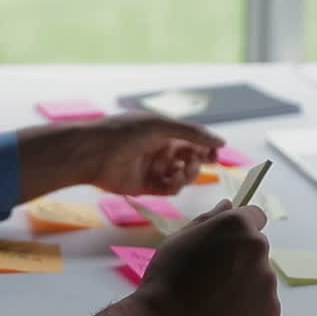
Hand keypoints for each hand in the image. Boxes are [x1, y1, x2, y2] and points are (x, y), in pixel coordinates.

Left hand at [84, 113, 222, 195]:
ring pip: (183, 175)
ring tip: (183, 170)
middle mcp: (160, 150)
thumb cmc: (126, 132)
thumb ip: (192, 133)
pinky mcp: (147, 187)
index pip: (192, 140)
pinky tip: (174, 179)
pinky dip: (176, 185)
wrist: (95, 153)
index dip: (206, 147)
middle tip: (204, 161)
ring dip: (189, 174)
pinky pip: (170, 189)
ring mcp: (154, 169)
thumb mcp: (161, 125)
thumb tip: (221, 142)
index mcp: (163, 132)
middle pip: (191, 158)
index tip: (216, 153)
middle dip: (200, 160)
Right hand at [91, 200, 279, 315]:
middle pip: (255, 248)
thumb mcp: (180, 239)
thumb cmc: (168, 280)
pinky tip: (223, 313)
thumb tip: (227, 205)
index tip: (230, 239)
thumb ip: (209, 219)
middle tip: (213, 274)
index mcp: (237, 226)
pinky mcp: (271, 310)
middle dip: (239, 257)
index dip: (241, 227)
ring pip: (259, 276)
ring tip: (215, 297)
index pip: (255, 215)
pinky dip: (248, 307)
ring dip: (244, 282)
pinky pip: (261, 302)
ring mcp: (267, 282)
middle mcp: (258, 249)